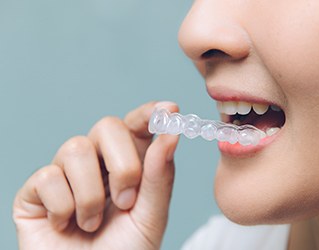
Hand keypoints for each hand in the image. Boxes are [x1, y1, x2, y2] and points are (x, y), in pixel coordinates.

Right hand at [13, 102, 178, 249]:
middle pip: (107, 126)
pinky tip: (65, 224)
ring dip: (91, 195)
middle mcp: (98, 161)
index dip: (150, 113)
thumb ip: (160, 176)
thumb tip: (171, 133)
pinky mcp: (37, 190)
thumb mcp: (151, 216)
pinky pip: (48, 177)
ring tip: (93, 224)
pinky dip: (63, 208)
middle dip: (122, 165)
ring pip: (76, 149)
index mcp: (130, 162)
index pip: (138, 124)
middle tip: (126, 202)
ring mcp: (66, 172)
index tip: (169, 109)